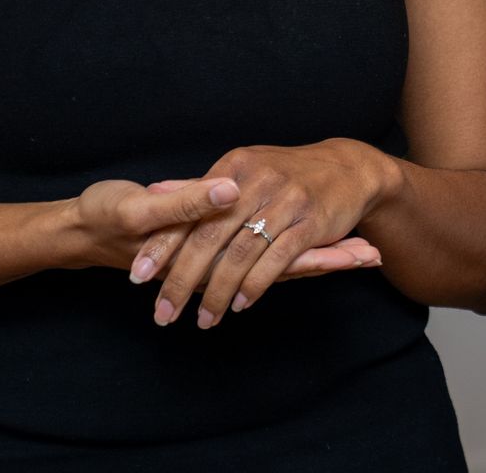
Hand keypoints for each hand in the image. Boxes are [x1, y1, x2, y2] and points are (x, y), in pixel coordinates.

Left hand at [138, 179, 380, 288]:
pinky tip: (240, 304)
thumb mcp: (243, 170)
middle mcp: (257, 182)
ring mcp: (285, 202)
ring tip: (203, 319)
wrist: (348, 166)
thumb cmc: (287, 172)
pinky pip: (276, 260)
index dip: (162, 246)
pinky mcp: (311, 223)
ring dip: (219, 292)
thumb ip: (201, 187)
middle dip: (183, 279)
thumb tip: (155, 191)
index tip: (137, 277)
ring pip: (242, 254)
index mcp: (234, 168)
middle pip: (209, 237)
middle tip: (163, 312)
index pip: (188, 212)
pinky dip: (256, 285)